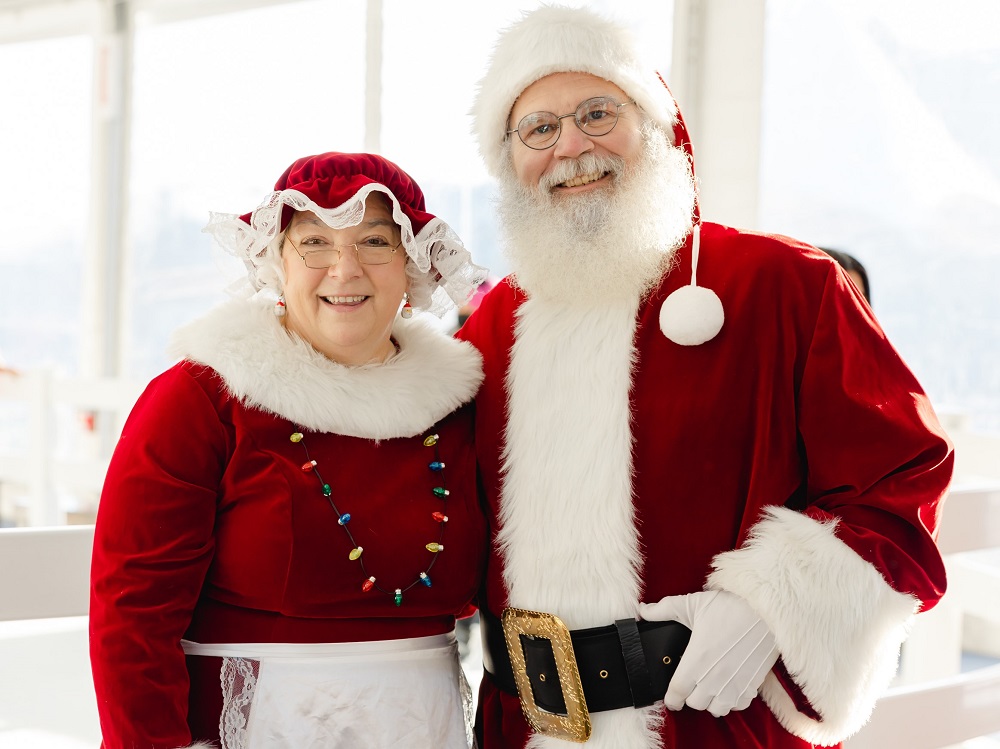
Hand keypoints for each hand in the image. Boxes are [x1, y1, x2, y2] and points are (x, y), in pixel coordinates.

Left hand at [638, 590, 778, 716]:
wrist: (766, 612)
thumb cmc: (728, 607)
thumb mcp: (691, 604)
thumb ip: (663, 610)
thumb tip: (643, 610)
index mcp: (696, 660)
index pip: (677, 692)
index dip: (671, 699)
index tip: (670, 698)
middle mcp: (714, 678)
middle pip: (696, 704)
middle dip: (690, 696)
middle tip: (691, 684)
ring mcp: (734, 684)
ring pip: (717, 709)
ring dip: (711, 701)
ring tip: (709, 687)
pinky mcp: (752, 686)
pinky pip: (738, 705)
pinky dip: (731, 701)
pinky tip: (729, 686)